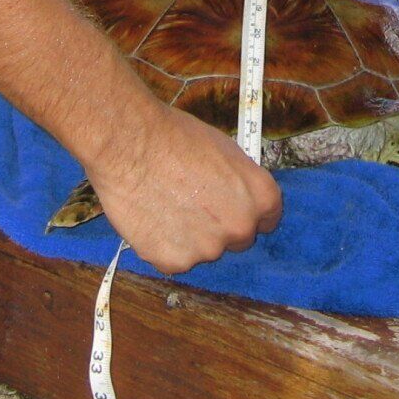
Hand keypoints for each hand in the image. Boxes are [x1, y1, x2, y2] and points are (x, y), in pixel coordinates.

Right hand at [85, 102, 282, 273]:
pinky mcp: (175, 262)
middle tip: (192, 204)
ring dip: (190, 237)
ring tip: (165, 205)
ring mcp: (208, 249)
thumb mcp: (225, 149)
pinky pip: (174, 259)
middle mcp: (241, 227)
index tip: (232, 208)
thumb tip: (237, 196)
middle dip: (220, 226)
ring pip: (204, 250)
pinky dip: (164, 245)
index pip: (268, 219)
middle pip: (238, 238)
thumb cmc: (175, 137)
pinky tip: (151, 218)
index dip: (247, 211)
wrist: (130, 145)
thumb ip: (239, 182)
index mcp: (261, 197)